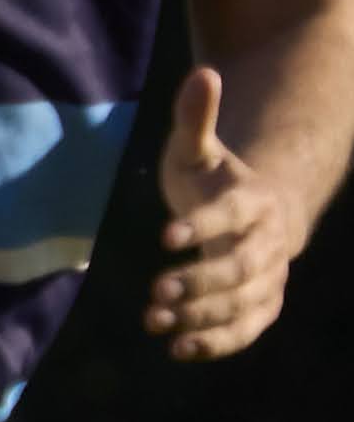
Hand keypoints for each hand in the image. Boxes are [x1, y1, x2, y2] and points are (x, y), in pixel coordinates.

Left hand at [146, 65, 300, 360]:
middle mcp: (267, 242)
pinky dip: (218, 342)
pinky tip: (177, 349)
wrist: (256, 213)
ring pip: (244, 302)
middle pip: (241, 266)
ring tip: (154, 321)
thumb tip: (203, 72)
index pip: (231, 215)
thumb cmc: (217, 179)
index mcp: (253, 201)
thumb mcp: (199, 149)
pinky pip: (247, 329)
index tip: (164, 237)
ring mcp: (268, 277)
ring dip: (202, 315)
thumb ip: (196, 119)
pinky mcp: (262, 305)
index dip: (202, 226)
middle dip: (200, 281)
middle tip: (156, 291)